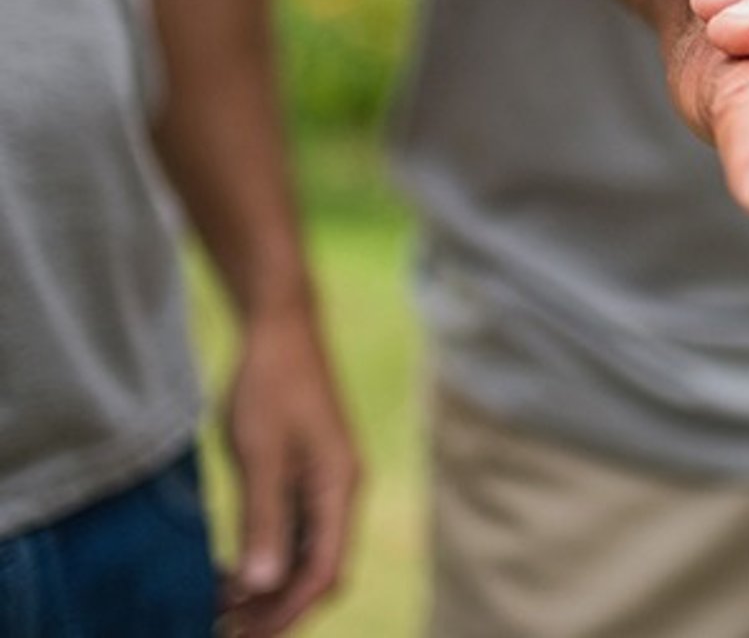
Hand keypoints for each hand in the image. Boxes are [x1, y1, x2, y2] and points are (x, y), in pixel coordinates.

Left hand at [221, 309, 359, 635]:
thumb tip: (263, 585)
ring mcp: (327, 482)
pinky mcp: (309, 473)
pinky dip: (269, 558)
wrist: (281, 328)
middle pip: (320, 571)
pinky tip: (234, 567)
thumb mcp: (260, 454)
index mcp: (339, 488)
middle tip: (226, 628)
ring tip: (222, 606)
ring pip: (307, 554)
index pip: (323, 572)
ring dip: (271, 586)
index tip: (242, 634)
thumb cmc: (270, 384)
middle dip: (278, 608)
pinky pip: (296, 532)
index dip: (286, 611)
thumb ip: (265, 519)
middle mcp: (341, 491)